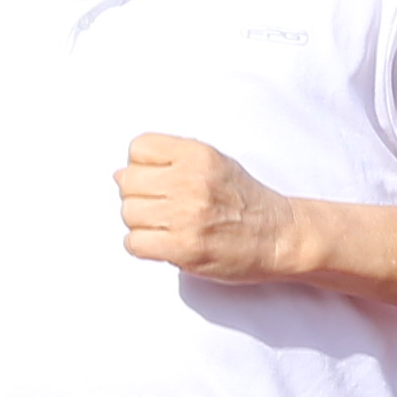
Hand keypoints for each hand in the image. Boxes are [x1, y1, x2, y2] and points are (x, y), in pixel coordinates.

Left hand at [114, 135, 307, 283]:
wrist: (279, 237)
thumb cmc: (246, 201)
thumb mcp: (213, 163)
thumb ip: (169, 162)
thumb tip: (118, 175)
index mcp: (198, 154)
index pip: (138, 148)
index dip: (142, 166)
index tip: (157, 180)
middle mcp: (191, 180)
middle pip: (128, 182)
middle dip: (138, 196)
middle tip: (159, 207)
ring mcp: (187, 215)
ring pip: (128, 213)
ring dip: (140, 223)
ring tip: (164, 226)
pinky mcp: (185, 248)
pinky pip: (135, 243)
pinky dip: (143, 246)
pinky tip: (162, 243)